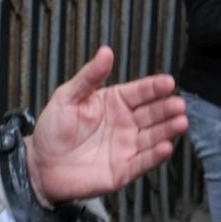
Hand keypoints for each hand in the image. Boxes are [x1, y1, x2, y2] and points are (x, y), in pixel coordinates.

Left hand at [28, 47, 188, 202]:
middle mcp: (126, 124)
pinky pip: (143, 162)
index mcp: (115, 103)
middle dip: (167, 109)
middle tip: (178, 105)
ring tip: (181, 123)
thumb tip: (106, 51)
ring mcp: (126, 147)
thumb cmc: (52, 129)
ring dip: (168, 130)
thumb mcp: (67, 97)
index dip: (155, 87)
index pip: (140, 92)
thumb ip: (89, 76)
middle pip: (152, 114)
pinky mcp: (123, 170)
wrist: (40, 165)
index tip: (168, 82)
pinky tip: (166, 147)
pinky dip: (156, 156)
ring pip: (153, 137)